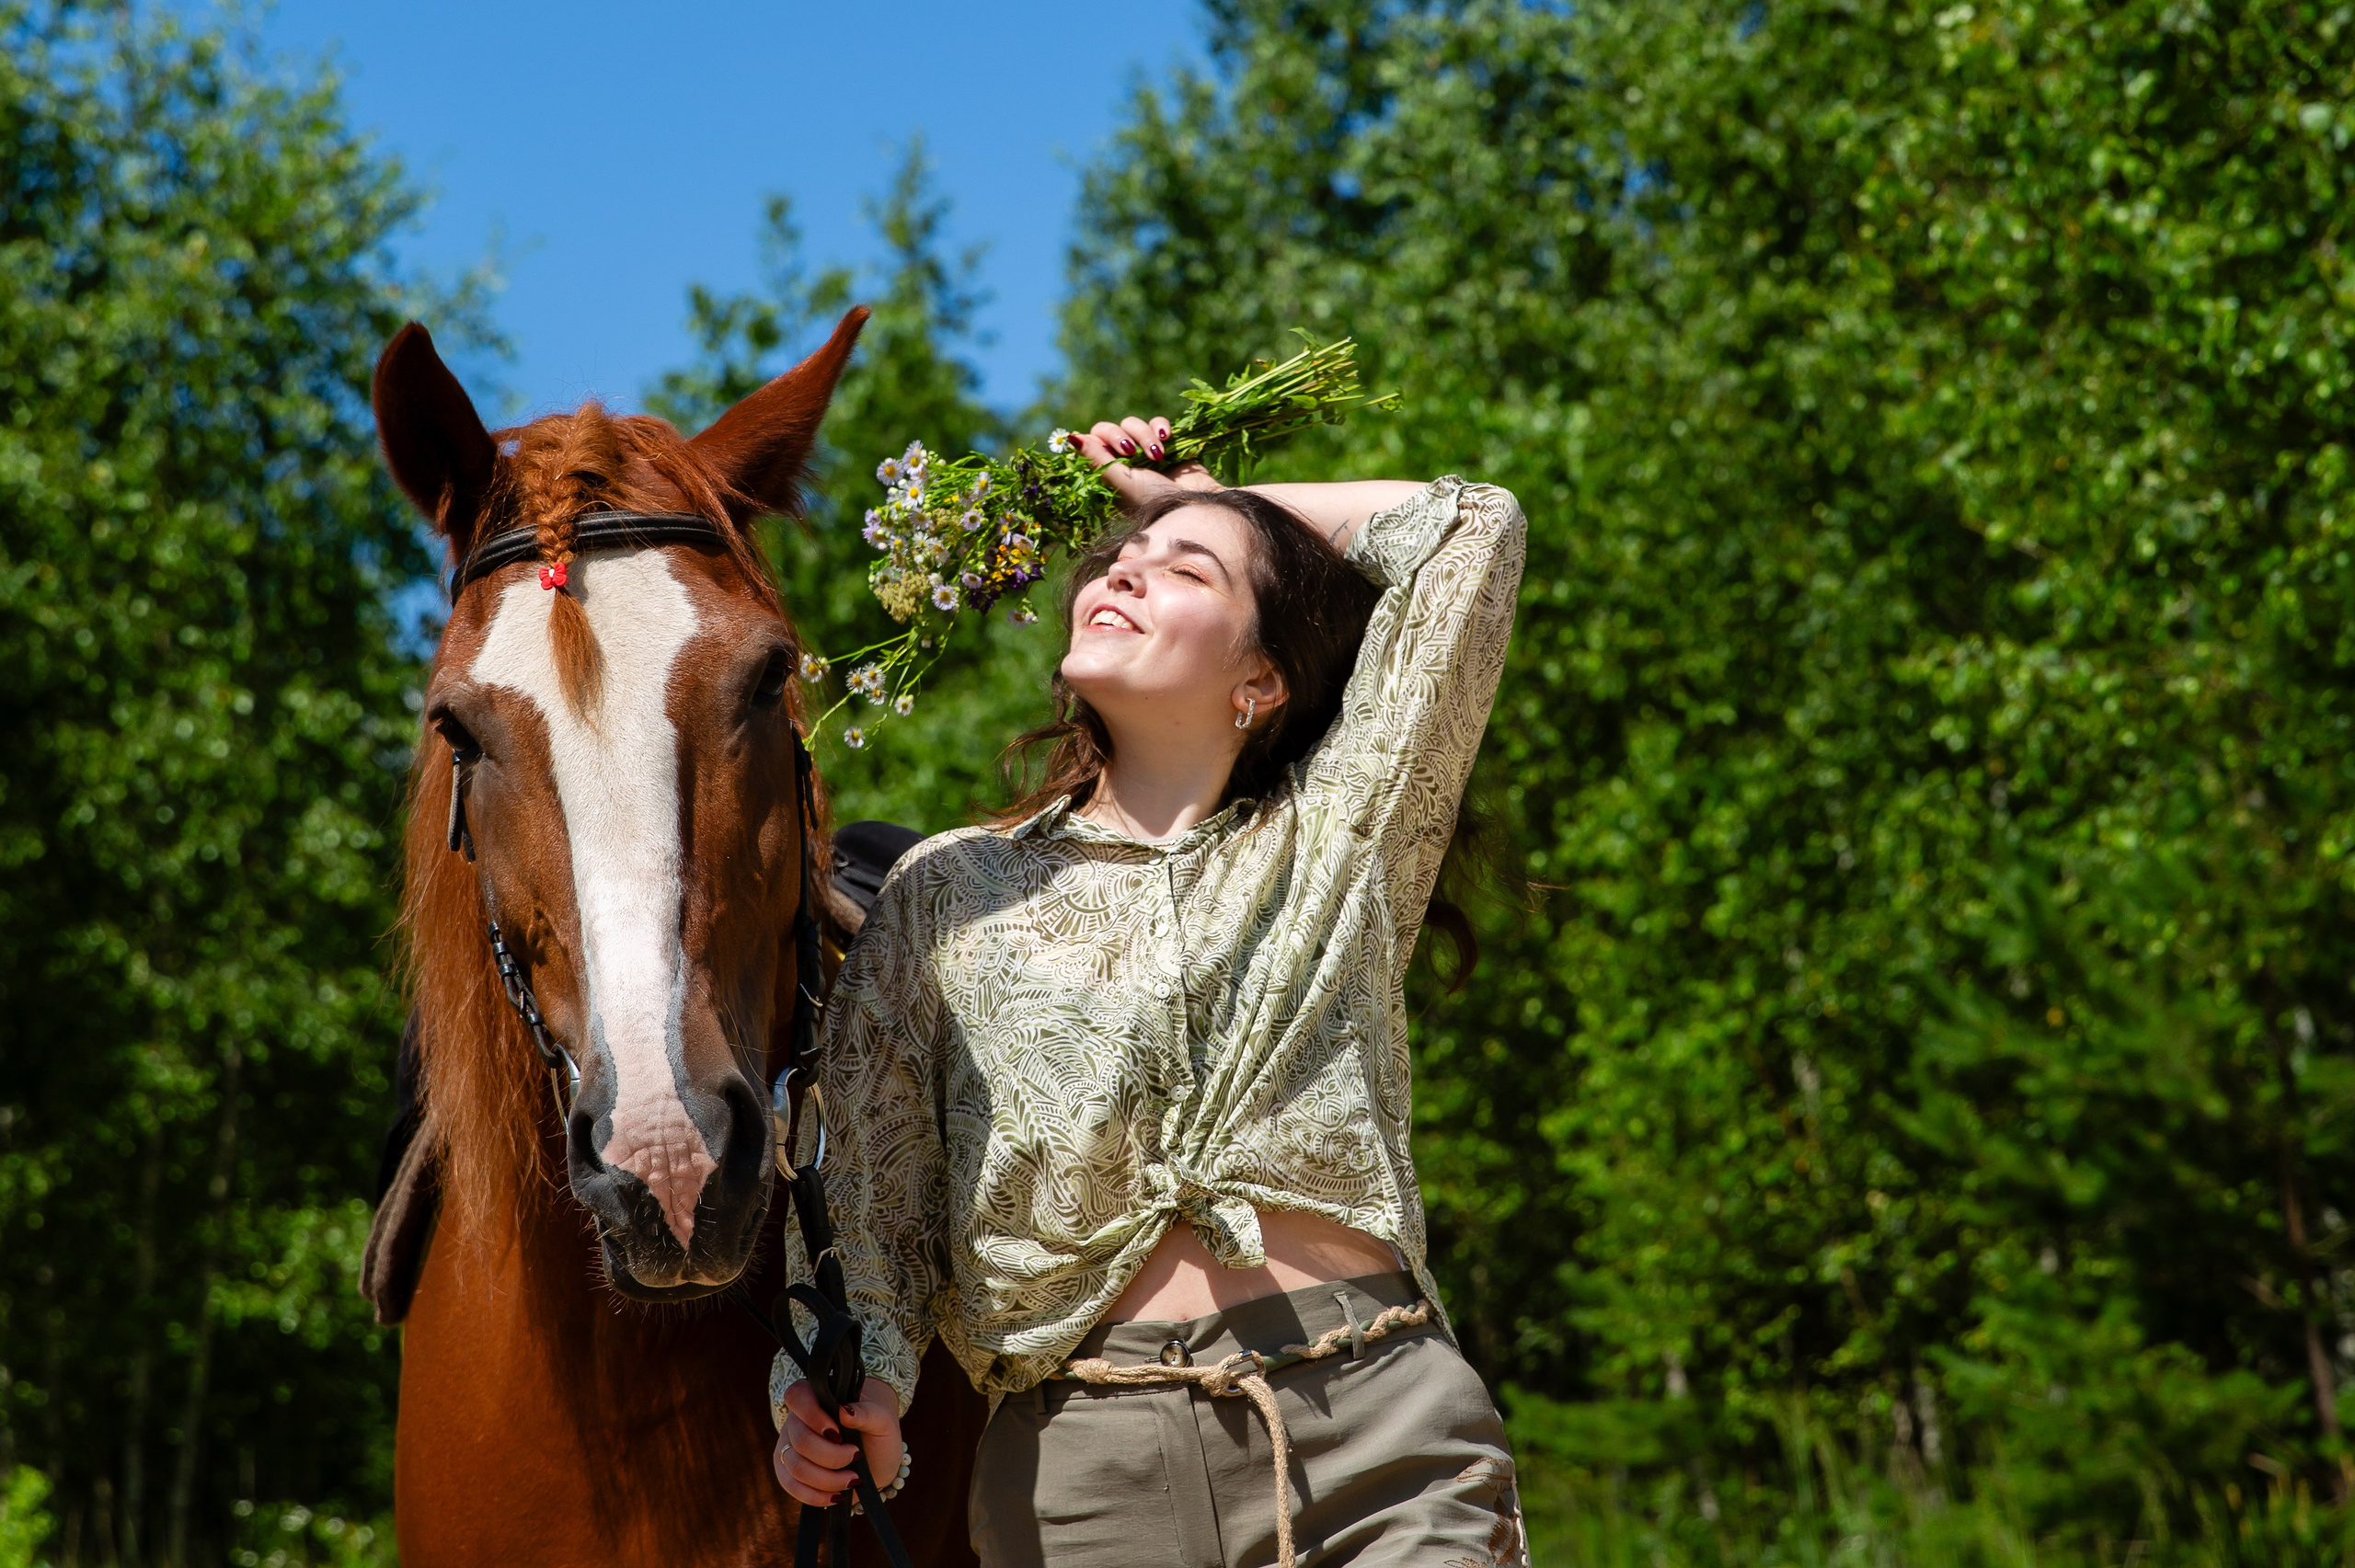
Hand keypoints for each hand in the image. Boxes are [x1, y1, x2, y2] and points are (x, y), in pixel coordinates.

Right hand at [773, 1376, 903, 1508]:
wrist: (877, 1460)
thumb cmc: (878, 1433)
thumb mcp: (882, 1420)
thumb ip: (867, 1412)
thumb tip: (845, 1411)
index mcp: (816, 1396)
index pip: (797, 1396)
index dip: (813, 1416)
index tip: (839, 1433)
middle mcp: (797, 1419)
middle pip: (800, 1440)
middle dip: (831, 1456)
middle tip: (856, 1456)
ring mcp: (790, 1446)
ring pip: (795, 1466)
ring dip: (827, 1479)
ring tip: (853, 1479)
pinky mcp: (788, 1472)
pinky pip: (791, 1486)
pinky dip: (815, 1495)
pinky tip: (836, 1495)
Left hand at [1070, 414, 1220, 511]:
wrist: (1195, 505)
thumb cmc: (1154, 501)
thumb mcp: (1121, 482)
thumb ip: (1096, 460)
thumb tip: (1069, 438)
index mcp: (1106, 471)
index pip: (1089, 442)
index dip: (1097, 441)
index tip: (1109, 452)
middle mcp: (1122, 460)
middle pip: (1107, 429)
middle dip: (1119, 437)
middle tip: (1131, 452)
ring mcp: (1143, 449)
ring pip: (1132, 423)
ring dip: (1143, 435)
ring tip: (1158, 455)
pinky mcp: (1166, 442)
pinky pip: (1156, 422)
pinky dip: (1160, 426)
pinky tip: (1167, 438)